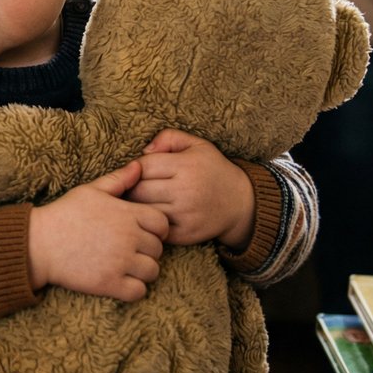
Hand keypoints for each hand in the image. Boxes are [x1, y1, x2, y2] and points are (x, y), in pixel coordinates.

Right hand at [28, 162, 167, 301]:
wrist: (39, 244)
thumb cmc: (65, 214)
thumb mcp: (91, 190)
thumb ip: (118, 179)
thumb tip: (139, 166)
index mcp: (127, 214)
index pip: (162, 224)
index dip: (157, 229)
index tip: (143, 232)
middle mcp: (128, 238)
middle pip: (158, 249)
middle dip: (148, 250)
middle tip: (131, 249)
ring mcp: (120, 262)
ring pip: (152, 271)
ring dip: (143, 270)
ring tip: (127, 266)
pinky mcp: (109, 283)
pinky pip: (139, 291)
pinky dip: (134, 289)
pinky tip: (121, 281)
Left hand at [128, 129, 254, 250]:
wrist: (240, 203)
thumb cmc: (212, 169)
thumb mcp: (196, 145)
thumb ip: (168, 138)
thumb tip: (143, 151)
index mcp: (187, 166)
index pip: (143, 166)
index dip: (135, 168)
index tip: (139, 171)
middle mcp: (186, 191)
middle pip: (138, 190)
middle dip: (132, 188)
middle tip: (135, 187)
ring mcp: (185, 215)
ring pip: (144, 210)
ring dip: (138, 206)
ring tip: (142, 200)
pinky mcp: (184, 234)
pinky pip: (154, 227)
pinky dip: (150, 221)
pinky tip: (153, 214)